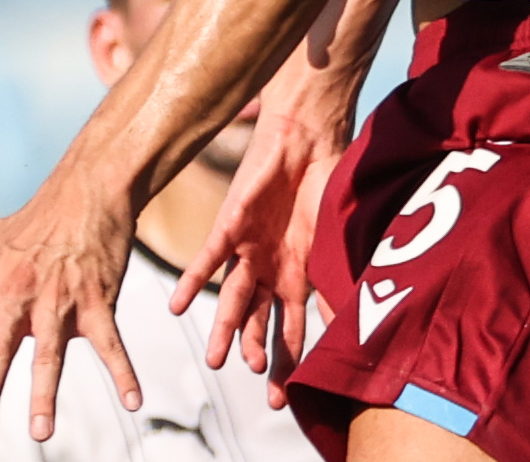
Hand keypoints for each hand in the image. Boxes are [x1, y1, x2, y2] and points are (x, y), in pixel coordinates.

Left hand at [0, 170, 141, 441]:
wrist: (87, 191)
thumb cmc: (32, 223)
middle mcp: (17, 292)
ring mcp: (59, 299)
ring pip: (50, 354)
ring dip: (45, 396)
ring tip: (41, 431)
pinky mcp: (96, 300)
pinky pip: (110, 343)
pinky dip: (124, 374)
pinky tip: (134, 401)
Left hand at [168, 105, 346, 405]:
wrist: (310, 132)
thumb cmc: (330, 179)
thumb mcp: (340, 236)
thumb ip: (340, 277)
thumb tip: (351, 319)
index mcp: (298, 273)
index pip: (291, 326)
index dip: (288, 361)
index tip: (283, 397)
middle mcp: (270, 267)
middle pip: (260, 319)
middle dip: (258, 352)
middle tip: (255, 378)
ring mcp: (249, 248)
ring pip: (233, 298)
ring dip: (227, 328)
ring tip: (218, 359)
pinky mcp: (231, 225)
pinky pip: (207, 259)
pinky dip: (192, 283)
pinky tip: (177, 307)